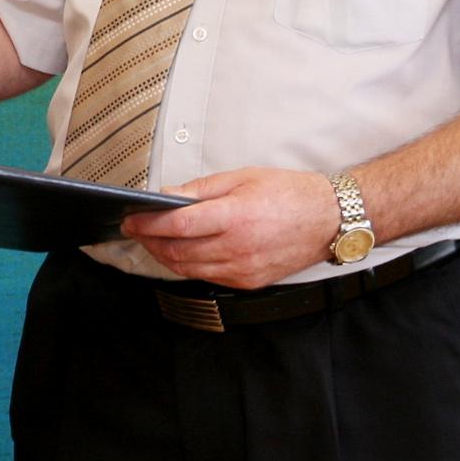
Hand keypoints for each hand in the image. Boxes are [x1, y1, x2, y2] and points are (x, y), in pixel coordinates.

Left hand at [116, 168, 338, 289]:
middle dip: (149, 241)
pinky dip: (187, 267)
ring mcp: (242, 269)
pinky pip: (207, 277)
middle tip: (135, 229)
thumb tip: (168, 196)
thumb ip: (202, 189)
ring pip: (188, 269)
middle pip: (177, 251)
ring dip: (164, 256)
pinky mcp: (248, 282)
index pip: (177, 225)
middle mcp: (237, 247)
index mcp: (235, 216)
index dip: (148, 224)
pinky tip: (180, 253)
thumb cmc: (289, 194)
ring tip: (152, 241)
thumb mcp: (243, 177)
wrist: (328, 220)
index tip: (131, 218)